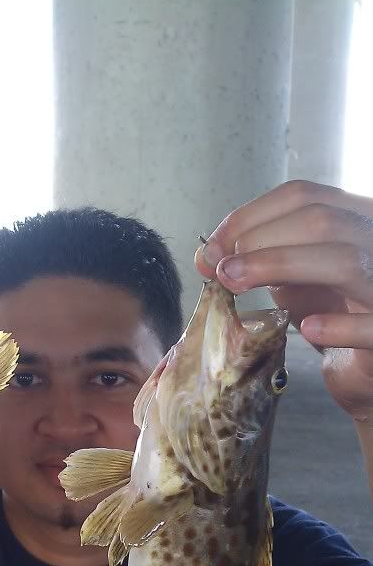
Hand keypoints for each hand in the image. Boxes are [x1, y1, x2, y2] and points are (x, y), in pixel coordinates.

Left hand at [195, 180, 372, 421]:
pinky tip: (308, 329)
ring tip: (238, 285)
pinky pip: (371, 325)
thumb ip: (261, 259)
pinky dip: (338, 326)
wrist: (364, 369)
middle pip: (321, 221)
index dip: (249, 216)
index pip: (303, 196)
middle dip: (258, 241)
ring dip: (281, 267)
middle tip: (220, 269)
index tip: (212, 247)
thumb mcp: (294, 279)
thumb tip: (208, 254)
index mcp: (355, 219)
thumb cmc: (332, 315)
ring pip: (344, 261)